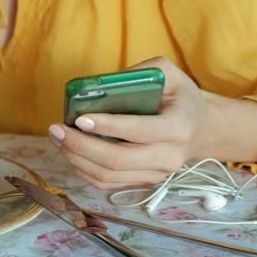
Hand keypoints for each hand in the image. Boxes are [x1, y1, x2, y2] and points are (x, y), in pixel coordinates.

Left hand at [48, 56, 216, 188]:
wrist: (201, 129)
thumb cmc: (180, 98)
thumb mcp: (169, 74)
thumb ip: (140, 72)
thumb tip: (100, 85)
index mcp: (178, 127)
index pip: (139, 131)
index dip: (107, 126)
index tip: (80, 118)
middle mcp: (168, 156)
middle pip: (117, 160)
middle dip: (81, 146)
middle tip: (56, 129)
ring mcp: (155, 174)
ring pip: (108, 175)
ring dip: (76, 158)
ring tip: (57, 138)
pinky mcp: (142, 182)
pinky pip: (106, 183)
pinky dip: (82, 170)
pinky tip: (69, 152)